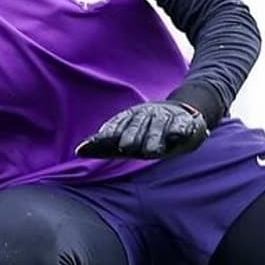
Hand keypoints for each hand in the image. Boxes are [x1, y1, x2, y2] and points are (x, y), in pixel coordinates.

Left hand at [75, 101, 207, 158]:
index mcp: (132, 120)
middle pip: (139, 125)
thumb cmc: (147, 131)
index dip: (113, 131)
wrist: (182, 114)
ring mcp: (167, 119)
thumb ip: (102, 145)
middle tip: (125, 148)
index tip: (105, 139)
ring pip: (159, 127)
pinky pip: (183, 126)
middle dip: (133, 135)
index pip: (120, 124)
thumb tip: (78, 151)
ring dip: (155, 137)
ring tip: (151, 150)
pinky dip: (180, 129)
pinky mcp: (186, 123)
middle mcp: (148, 117)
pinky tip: (178, 135)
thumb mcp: (126, 136)